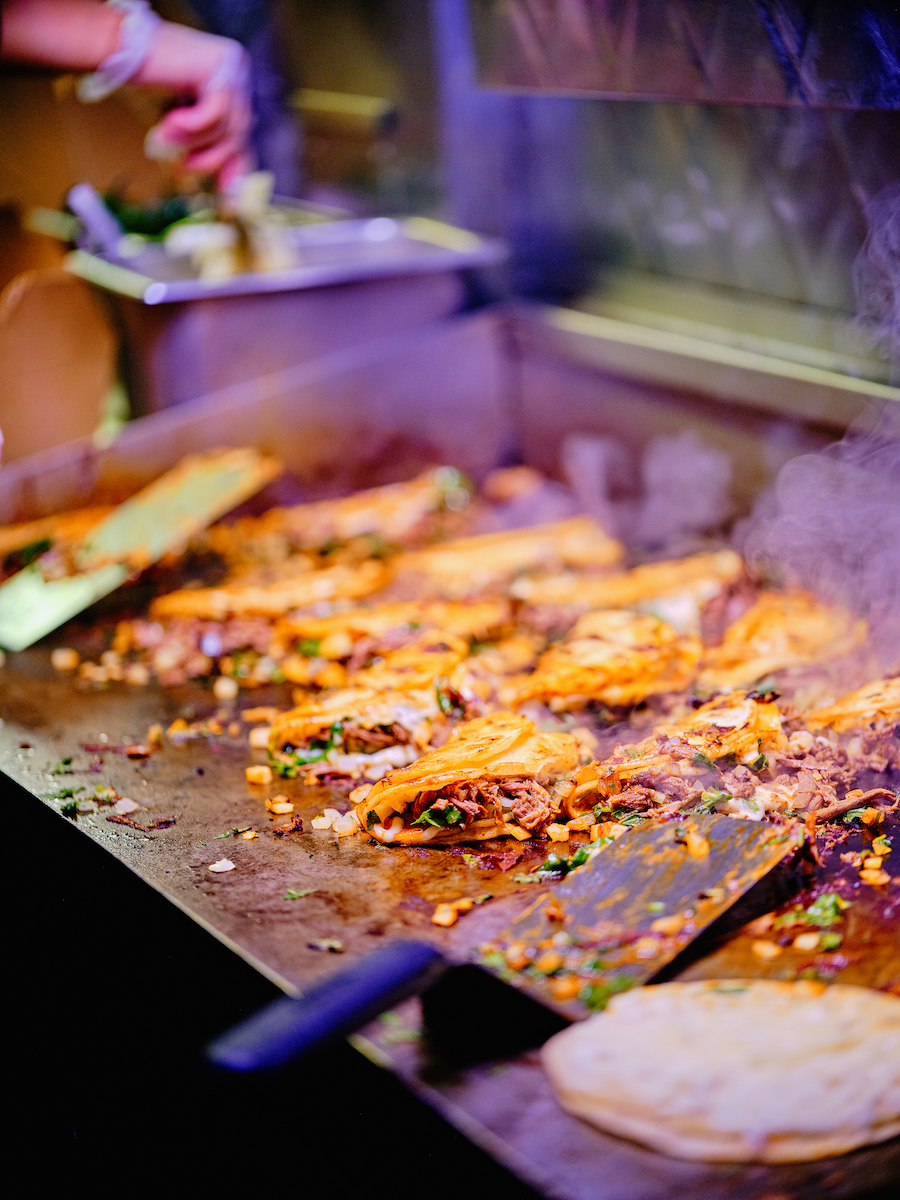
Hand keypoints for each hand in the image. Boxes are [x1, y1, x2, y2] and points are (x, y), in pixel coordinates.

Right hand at [138, 25, 252, 189]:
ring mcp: (231, 65)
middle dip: (209, 157)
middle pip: (237, 133)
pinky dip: (191, 125)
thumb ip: (209, 142)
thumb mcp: (186, 118)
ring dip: (192, 141)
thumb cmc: (148, 80)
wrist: (120, 48)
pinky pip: (214, 114)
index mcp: (234, 81)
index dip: (235, 166)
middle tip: (182, 168)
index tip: (226, 194)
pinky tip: (167, 123)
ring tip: (164, 139)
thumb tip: (230, 187)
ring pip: (225, 127)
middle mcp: (238, 69)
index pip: (243, 133)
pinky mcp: (217, 65)